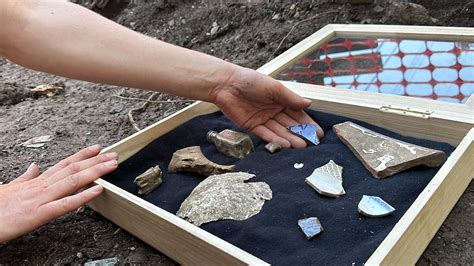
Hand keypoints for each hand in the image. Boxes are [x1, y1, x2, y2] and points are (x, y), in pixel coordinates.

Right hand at [0, 144, 116, 242]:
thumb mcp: (8, 188)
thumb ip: (24, 178)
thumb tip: (35, 167)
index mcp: (36, 182)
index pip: (64, 164)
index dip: (82, 155)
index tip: (98, 148)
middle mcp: (41, 186)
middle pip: (73, 169)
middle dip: (96, 161)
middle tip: (115, 155)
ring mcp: (41, 199)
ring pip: (73, 181)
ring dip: (95, 172)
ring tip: (112, 165)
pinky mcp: (39, 215)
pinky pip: (65, 204)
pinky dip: (83, 196)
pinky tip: (99, 189)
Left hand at [211, 67, 323, 147]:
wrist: (226, 84)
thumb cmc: (250, 80)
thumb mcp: (274, 88)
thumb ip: (291, 98)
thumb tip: (309, 104)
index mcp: (280, 100)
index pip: (297, 114)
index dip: (308, 123)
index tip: (318, 133)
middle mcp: (273, 110)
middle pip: (289, 124)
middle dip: (300, 134)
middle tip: (312, 143)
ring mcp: (262, 119)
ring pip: (278, 131)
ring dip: (289, 139)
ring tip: (301, 146)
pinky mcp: (251, 126)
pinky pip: (265, 134)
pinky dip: (274, 139)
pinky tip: (285, 144)